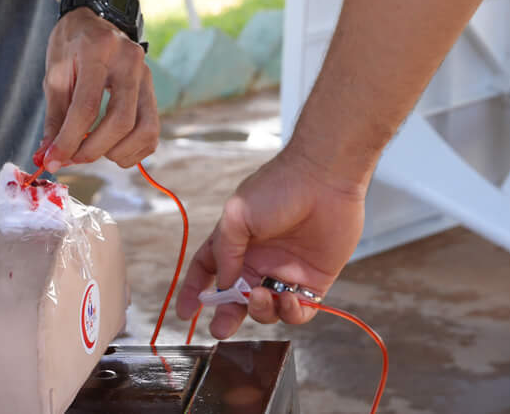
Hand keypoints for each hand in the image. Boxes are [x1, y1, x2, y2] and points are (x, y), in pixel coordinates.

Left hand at [37, 5, 159, 167]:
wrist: (99, 16)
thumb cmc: (72, 43)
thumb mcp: (55, 71)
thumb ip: (55, 116)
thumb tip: (49, 155)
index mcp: (98, 50)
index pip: (87, 106)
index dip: (69, 140)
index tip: (53, 160)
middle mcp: (129, 62)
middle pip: (121, 121)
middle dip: (93, 150)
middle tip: (72, 158)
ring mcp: (147, 75)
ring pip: (144, 130)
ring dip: (116, 153)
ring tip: (92, 151)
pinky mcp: (153, 90)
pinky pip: (152, 132)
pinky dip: (133, 150)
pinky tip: (111, 148)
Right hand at [181, 144, 365, 336]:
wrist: (323, 180)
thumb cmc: (277, 188)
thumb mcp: (237, 216)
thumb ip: (225, 253)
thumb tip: (224, 285)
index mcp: (236, 242)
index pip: (208, 270)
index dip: (195, 291)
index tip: (185, 313)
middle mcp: (259, 260)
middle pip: (237, 298)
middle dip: (226, 316)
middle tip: (220, 329)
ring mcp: (285, 272)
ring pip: (267, 309)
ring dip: (260, 311)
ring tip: (263, 296)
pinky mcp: (313, 281)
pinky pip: (299, 312)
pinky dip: (292, 314)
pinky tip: (290, 300)